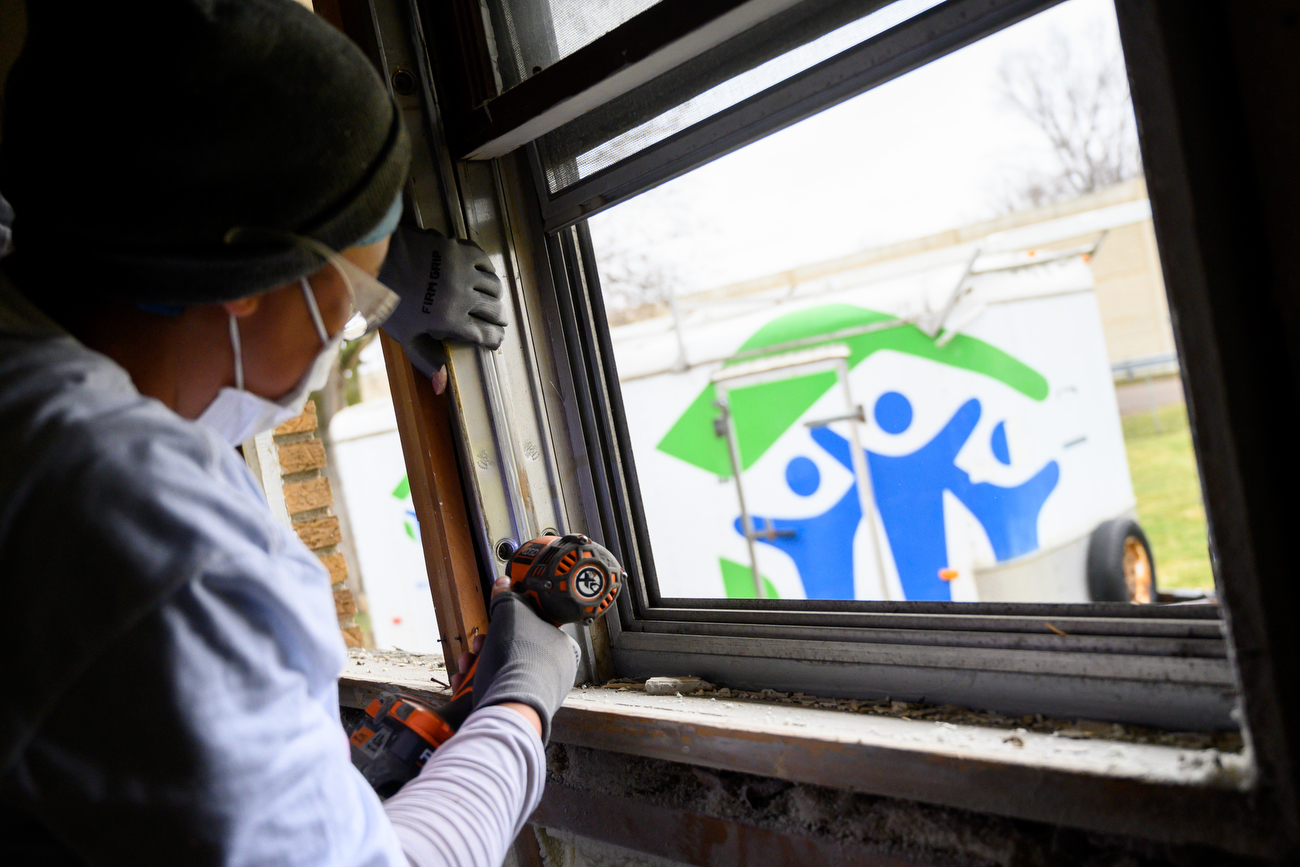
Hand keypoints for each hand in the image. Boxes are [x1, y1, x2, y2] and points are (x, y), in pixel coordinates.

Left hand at [378, 225, 506, 390]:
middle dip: (498, 320)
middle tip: (496, 322)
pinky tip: (481, 276)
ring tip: (489, 300)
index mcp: (451, 320)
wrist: (378, 263)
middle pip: (496, 311)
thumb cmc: (391, 303)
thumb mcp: (406, 337)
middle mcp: (463, 296)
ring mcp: (463, 271)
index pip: (486, 334)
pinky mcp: (459, 250)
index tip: (494, 341)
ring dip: (494, 296)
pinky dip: (487, 271)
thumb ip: (427, 361)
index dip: (494, 340)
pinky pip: (485, 262)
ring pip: (495, 287)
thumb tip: (442, 387)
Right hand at [472, 576, 580, 742]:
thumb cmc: (518, 659)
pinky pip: (491, 689)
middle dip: (486, 643)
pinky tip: (463, 681)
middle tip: (479, 643)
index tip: (497, 618)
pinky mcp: (513, 710)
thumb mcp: (511, 612)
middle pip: (512, 647)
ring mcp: (533, 693)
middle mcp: (551, 672)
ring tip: (467, 664)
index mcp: (561, 647)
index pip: (535, 625)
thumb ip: (507, 596)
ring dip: (475, 663)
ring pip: (498, 668)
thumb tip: (504, 582)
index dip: (510, 620)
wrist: (507, 709)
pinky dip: (473, 684)